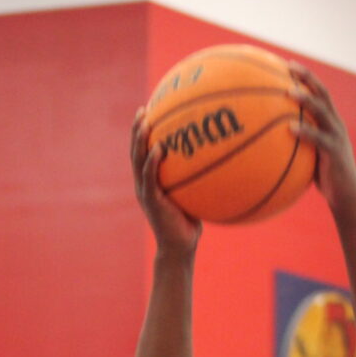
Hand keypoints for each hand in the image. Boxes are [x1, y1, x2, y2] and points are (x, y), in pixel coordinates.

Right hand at [130, 108, 201, 255]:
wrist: (180, 246)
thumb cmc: (190, 222)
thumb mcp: (194, 194)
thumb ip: (197, 176)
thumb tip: (219, 156)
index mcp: (151, 180)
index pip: (143, 151)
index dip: (143, 132)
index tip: (149, 110)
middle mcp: (144, 182)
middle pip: (136, 151)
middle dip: (137, 129)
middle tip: (143, 109)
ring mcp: (145, 191)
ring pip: (137, 161)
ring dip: (139, 140)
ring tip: (145, 122)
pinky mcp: (151, 200)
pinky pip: (149, 177)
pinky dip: (152, 162)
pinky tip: (158, 148)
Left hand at [287, 64, 355, 207]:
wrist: (346, 197)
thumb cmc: (324, 178)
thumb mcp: (309, 155)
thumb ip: (295, 142)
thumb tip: (267, 138)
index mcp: (330, 122)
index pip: (319, 92)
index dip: (305, 77)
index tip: (287, 65)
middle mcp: (335, 124)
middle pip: (322, 93)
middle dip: (307, 77)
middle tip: (289, 66)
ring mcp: (337, 136)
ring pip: (323, 111)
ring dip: (307, 100)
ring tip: (290, 92)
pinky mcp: (335, 152)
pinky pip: (319, 139)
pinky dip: (305, 131)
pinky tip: (289, 128)